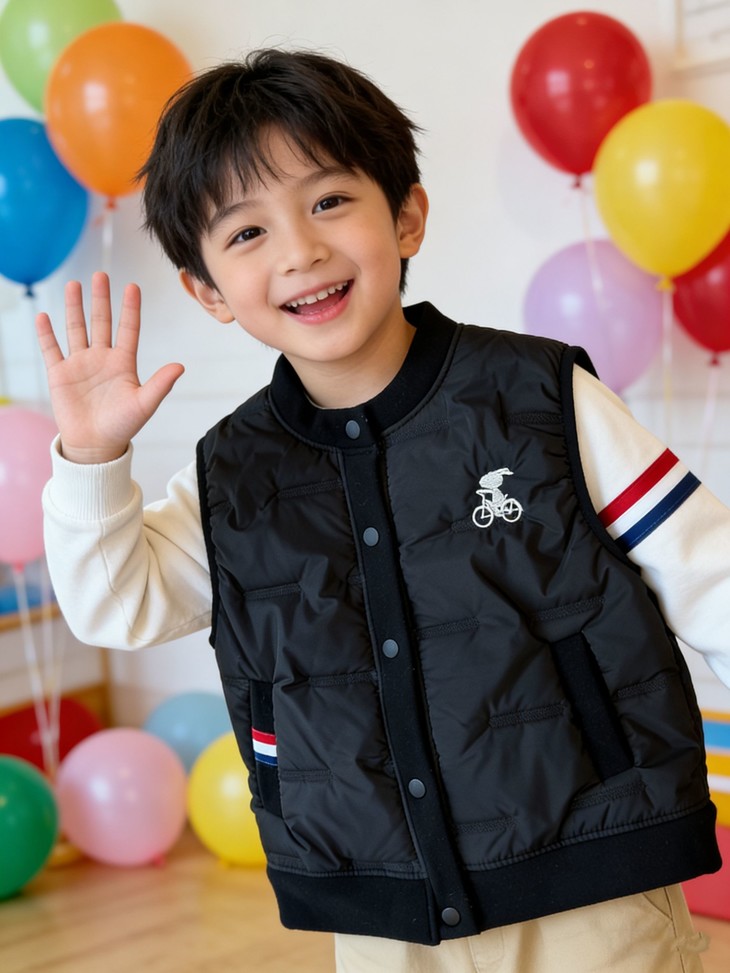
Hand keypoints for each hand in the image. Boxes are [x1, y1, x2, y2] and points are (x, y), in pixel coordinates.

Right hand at [35, 271, 184, 463]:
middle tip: (100, 275)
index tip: (132, 287)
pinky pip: (52, 349)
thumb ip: (160, 384)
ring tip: (74, 284)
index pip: (128, 329)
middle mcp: (102, 359)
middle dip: (100, 299)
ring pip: (77, 329)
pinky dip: (47, 333)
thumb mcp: (144, 404)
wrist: (96, 446)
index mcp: (123, 363)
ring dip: (75, 307)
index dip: (130, 309)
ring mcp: (80, 364)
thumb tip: (180, 366)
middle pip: (101, 322)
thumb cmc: (122, 426)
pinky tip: (44, 316)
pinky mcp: (60, 375)